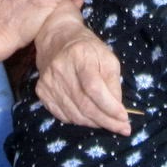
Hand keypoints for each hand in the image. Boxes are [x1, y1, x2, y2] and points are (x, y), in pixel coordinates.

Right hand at [34, 11, 130, 135]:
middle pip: (84, 105)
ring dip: (94, 123)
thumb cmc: (88, 48)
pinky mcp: (42, 92)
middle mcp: (60, 69)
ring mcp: (48, 82)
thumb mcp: (107, 57)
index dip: (110, 107)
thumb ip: (113, 82)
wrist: (57, 38)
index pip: (94, 88)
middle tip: (121, 128)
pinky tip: (90, 117)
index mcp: (79, 56)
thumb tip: (117, 108)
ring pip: (74, 114)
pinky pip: (63, 116)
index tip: (124, 119)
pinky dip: (79, 120)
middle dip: (106, 120)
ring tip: (108, 122)